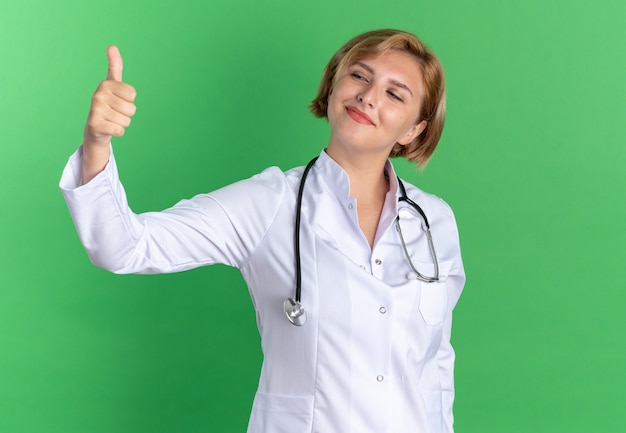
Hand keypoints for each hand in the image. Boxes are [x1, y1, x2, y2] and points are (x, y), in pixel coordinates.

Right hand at [82, 46, 136, 182]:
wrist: (96, 128)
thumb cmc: (109, 105)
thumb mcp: (113, 85)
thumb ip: (115, 66)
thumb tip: (111, 46)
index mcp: (105, 84)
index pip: (132, 95)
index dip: (129, 100)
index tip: (118, 99)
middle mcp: (98, 95)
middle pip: (131, 109)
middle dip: (127, 114)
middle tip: (115, 113)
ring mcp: (95, 109)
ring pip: (126, 120)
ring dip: (122, 123)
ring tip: (111, 120)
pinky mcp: (94, 124)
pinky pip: (120, 130)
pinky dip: (118, 132)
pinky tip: (108, 128)